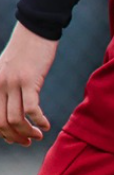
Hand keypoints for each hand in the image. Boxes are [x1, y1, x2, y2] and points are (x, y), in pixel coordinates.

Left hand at [0, 23, 57, 146]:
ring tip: (40, 135)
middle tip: (29, 141)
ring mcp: (11, 82)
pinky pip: (31, 108)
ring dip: (29, 132)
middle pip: (2, 122)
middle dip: (16, 137)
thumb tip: (10, 119)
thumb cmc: (24, 54)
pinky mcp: (28, 80)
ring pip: (16, 118)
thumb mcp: (7, 72)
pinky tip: (47, 124)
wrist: (35, 32)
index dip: (4, 133)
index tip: (18, 139)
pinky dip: (39, 121)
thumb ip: (6, 92)